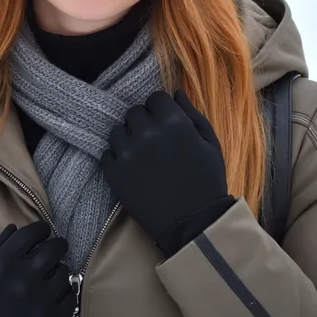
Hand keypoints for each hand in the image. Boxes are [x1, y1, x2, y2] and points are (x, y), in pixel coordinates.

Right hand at [0, 221, 76, 316]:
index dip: (40, 229)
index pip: (33, 233)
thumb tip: (14, 228)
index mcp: (2, 264)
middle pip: (55, 249)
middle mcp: (24, 279)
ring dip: (58, 269)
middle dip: (55, 245)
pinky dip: (65, 293)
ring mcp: (40, 302)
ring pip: (65, 271)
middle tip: (52, 249)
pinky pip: (71, 297)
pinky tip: (54, 295)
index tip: (42, 231)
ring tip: (49, 276)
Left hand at [100, 90, 234, 256]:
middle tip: (154, 142)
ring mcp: (127, 153)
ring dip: (127, 139)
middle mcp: (146, 132)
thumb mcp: (210, 143)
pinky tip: (132, 170)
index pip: (155, 98)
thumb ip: (192, 113)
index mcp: (173, 121)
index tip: (165, 124)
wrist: (193, 224)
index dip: (161, 110)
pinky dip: (116, 159)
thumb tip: (174, 92)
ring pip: (117, 131)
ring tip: (141, 156)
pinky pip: (106, 154)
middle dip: (143, 123)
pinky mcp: (114, 173)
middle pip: (134, 112)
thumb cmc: (206, 181)